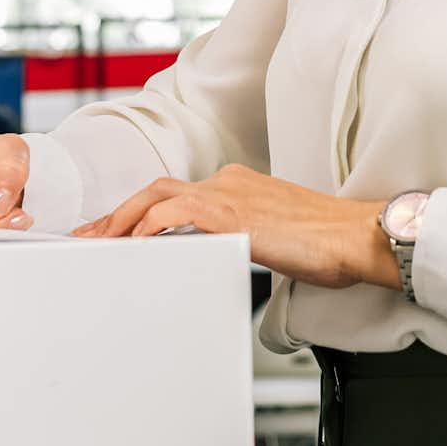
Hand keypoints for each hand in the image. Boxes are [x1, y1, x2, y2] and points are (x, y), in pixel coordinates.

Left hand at [73, 164, 399, 290]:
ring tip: (100, 245)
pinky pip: (174, 215)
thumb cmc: (328, 245)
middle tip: (90, 238)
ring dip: (123, 220)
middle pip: (157, 191)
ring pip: (157, 197)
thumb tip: (218, 263)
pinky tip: (134, 247)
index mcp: (237, 186)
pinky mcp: (232, 213)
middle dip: (118, 214)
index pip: (176, 195)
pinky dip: (148, 228)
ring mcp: (228, 194)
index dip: (140, 213)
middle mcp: (228, 182)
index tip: (116, 232)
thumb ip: (241, 242)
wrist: (356, 236)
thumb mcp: (274, 240)